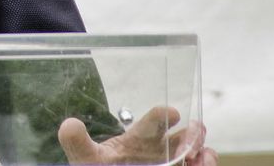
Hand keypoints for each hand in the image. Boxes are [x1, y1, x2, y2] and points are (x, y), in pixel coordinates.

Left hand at [58, 105, 217, 164]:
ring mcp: (168, 164)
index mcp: (137, 140)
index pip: (152, 123)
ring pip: (193, 156)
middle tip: (197, 130)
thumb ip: (78, 144)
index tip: (172, 113)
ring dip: (203, 153)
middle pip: (180, 138)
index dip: (162, 116)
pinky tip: (203, 165)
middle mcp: (157, 152)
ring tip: (204, 155)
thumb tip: (69, 125)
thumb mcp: (87, 160)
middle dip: (192, 132)